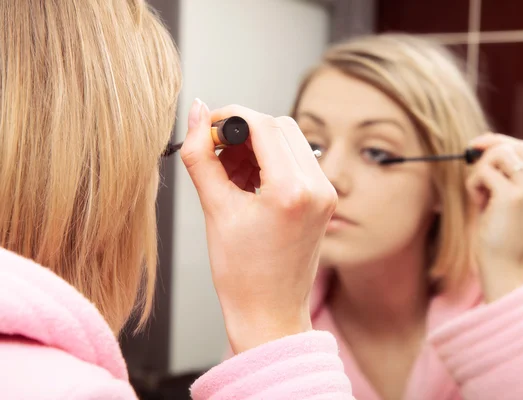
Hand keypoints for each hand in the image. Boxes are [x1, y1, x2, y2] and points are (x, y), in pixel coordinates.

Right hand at [180, 100, 336, 353]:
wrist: (270, 314)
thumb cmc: (242, 274)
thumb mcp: (215, 210)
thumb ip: (201, 156)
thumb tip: (195, 112)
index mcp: (293, 191)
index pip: (263, 124)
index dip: (230, 117)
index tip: (207, 127)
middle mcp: (318, 187)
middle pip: (280, 126)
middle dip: (244, 131)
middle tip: (216, 152)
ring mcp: (326, 193)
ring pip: (290, 140)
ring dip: (258, 145)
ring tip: (230, 173)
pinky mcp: (324, 200)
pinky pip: (298, 161)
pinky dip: (272, 161)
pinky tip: (248, 182)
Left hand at [466, 133, 522, 301]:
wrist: (503, 266)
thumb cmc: (501, 234)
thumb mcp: (512, 201)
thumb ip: (508, 175)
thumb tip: (485, 145)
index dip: (498, 142)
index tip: (477, 146)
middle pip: (512, 146)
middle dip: (486, 152)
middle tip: (470, 165)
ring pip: (497, 155)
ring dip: (479, 172)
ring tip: (480, 196)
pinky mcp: (511, 197)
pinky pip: (483, 173)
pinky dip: (473, 185)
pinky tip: (478, 204)